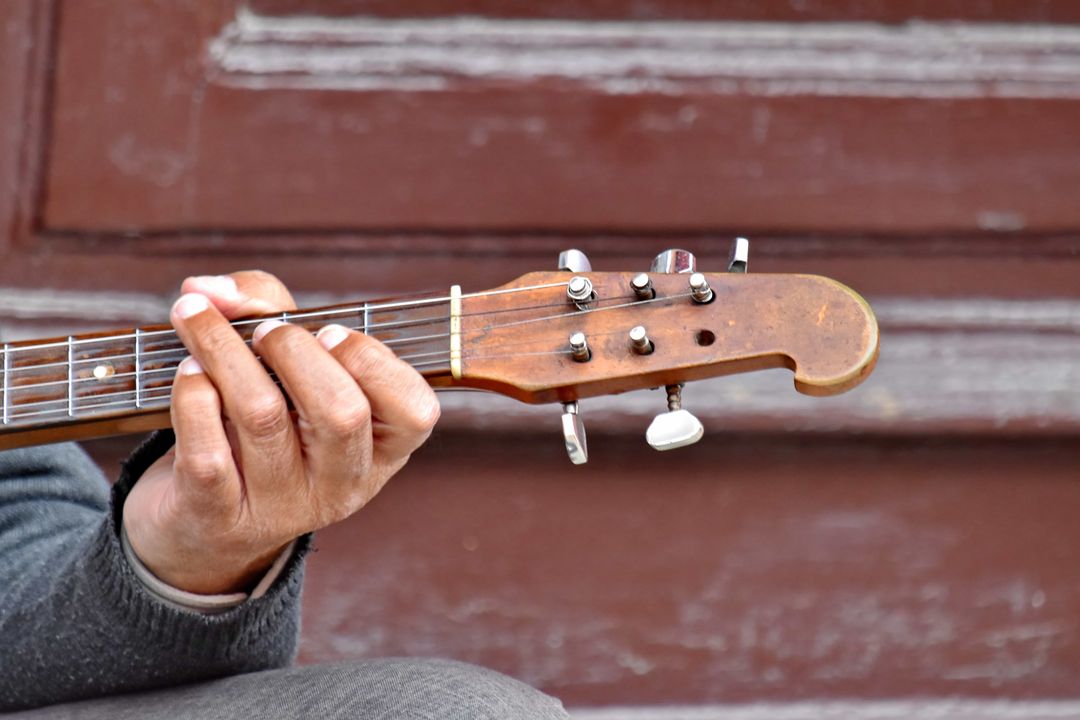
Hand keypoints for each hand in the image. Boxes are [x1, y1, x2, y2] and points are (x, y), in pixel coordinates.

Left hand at [123, 271, 439, 593]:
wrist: (204, 525)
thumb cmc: (264, 422)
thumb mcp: (288, 368)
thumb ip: (265, 307)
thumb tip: (210, 291)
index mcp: (380, 450)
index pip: (414, 411)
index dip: (374, 362)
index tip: (329, 332)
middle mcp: (342, 484)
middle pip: (341, 411)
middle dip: (296, 350)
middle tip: (266, 333)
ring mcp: (284, 507)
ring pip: (263, 416)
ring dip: (225, 352)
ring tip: (200, 324)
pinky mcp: (222, 517)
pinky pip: (208, 453)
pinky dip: (192, 397)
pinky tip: (187, 372)